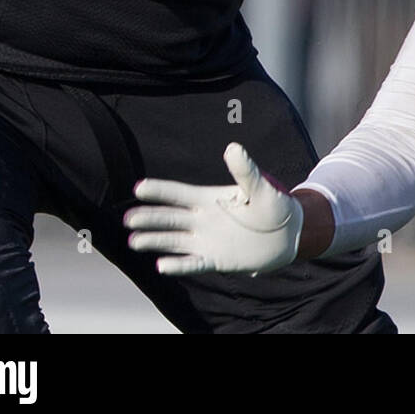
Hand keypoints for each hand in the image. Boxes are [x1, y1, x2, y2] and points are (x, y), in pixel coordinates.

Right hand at [124, 143, 302, 275]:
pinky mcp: (215, 259)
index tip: (139, 187)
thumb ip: (245, 171)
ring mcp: (207, 240)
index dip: (160, 191)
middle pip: (170, 219)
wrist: (286, 236)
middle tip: (128, 218)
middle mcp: (203, 220)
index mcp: (210, 199)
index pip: (180, 194)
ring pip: (174, 241)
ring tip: (134, 241)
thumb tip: (233, 147)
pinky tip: (162, 265)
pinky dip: (179, 265)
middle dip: (149, 218)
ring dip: (155, 241)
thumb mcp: (260, 187)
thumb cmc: (274, 207)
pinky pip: (193, 263)